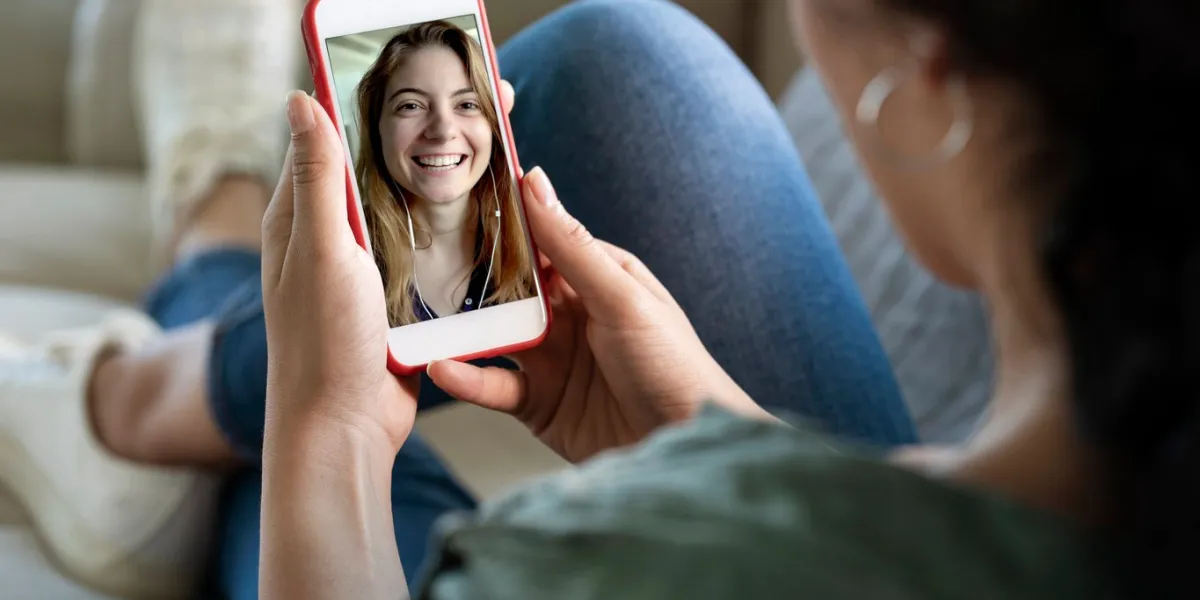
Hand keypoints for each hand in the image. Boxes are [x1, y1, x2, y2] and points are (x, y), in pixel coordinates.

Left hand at [260, 82, 517, 451]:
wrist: (344, 430)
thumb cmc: (324, 345)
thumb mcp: (322, 250)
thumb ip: (318, 177)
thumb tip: (300, 98)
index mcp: (301, 216)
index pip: (337, 137)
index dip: (378, 100)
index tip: (425, 72)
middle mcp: (332, 237)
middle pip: (385, 169)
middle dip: (432, 136)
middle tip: (486, 106)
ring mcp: (367, 269)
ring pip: (413, 210)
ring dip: (451, 182)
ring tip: (501, 150)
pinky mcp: (397, 299)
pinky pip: (430, 252)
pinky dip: (458, 232)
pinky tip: (496, 215)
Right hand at [428, 168, 771, 462]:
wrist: (684, 446)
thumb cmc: (673, 366)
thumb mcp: (621, 297)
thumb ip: (572, 246)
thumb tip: (535, 183)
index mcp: (598, 278)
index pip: (541, 241)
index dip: (502, 225)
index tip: (453, 204)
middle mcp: (572, 315)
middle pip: (510, 288)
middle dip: (469, 277)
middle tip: (419, 262)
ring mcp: (553, 360)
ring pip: (494, 336)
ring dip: (460, 330)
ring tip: (420, 319)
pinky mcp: (538, 404)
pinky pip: (493, 384)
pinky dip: (466, 378)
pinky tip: (443, 368)